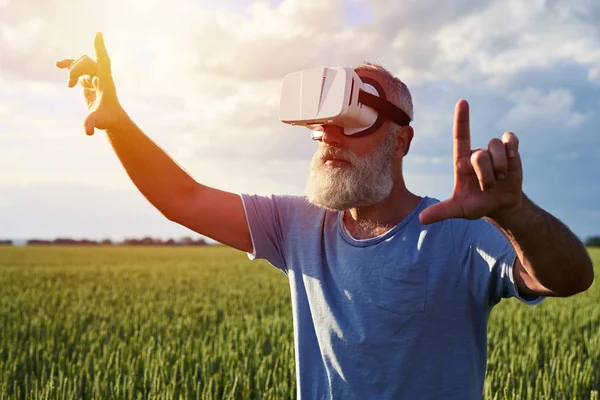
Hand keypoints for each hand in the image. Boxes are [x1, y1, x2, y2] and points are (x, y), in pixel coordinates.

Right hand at [56, 32, 125, 135]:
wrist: (110, 119)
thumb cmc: (107, 119)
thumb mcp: (99, 121)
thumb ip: (92, 124)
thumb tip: (88, 132)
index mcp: (106, 81)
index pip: (104, 61)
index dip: (100, 48)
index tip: (98, 35)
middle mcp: (102, 76)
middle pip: (87, 63)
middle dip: (75, 70)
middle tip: (70, 85)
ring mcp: (96, 76)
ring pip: (82, 63)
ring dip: (71, 67)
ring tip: (60, 68)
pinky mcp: (89, 79)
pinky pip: (79, 67)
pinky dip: (69, 66)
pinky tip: (59, 66)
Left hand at [419, 100, 523, 224]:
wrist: (501, 205)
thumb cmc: (476, 205)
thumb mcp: (458, 210)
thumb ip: (441, 212)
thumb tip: (421, 220)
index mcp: (462, 161)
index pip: (460, 136)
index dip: (462, 119)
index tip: (463, 102)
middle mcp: (476, 153)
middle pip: (480, 155)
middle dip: (486, 175)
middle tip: (487, 187)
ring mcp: (493, 150)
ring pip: (496, 148)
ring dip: (500, 169)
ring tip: (499, 179)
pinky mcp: (510, 150)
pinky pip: (511, 141)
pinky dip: (512, 151)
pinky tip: (511, 161)